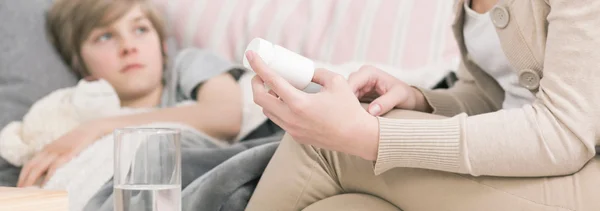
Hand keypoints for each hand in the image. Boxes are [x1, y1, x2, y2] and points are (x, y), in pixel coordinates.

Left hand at [17, 120, 107, 186]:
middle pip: (32, 166)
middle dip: (24, 179)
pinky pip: (55, 166)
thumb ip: (57, 156)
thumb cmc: (79, 139)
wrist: (91, 128)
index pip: (30, 163)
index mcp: (48, 148)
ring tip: (28, 190)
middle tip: (20, 190)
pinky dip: (49, 176)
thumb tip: (51, 170)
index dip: (23, 175)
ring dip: (32, 179)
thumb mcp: (64, 147)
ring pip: (39, 167)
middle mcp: (50, 149)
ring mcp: (59, 151)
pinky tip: (46, 184)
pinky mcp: (68, 153)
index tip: (20, 185)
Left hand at [247, 51, 379, 160]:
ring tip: (275, 87)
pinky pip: (279, 121)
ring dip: (266, 97)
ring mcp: (292, 130)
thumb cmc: (349, 109)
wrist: (358, 137)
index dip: (257, 65)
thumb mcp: (336, 82)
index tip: (250, 55)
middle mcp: (291, 118)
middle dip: (256, 83)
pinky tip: (285, 102)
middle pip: (260, 99)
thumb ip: (318, 73)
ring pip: (268, 111)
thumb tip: (307, 72)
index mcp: (299, 103)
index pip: (271, 81)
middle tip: (261, 74)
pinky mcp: (297, 137)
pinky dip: (277, 108)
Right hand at [348, 65, 430, 115]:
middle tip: (346, 121)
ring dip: (345, 108)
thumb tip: (371, 111)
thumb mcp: (400, 96)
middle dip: (344, 104)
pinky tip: (350, 121)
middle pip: (343, 90)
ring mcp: (357, 85)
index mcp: (368, 72)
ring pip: (343, 97)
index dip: (346, 98)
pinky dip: (348, 111)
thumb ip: (386, 102)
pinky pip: (347, 102)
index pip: (350, 83)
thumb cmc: (405, 95)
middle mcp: (359, 76)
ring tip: (348, 123)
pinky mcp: (356, 95)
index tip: (349, 115)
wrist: (409, 98)